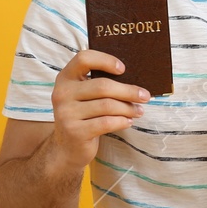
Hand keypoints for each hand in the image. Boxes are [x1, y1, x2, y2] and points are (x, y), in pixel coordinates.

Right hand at [49, 49, 148, 168]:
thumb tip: (134, 79)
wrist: (67, 148)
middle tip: (144, 96)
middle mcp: (62, 93)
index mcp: (65, 78)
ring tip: (138, 111)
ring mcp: (66, 113)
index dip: (105, 60)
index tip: (123, 69)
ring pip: (107, 105)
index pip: (83, 59)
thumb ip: (98, 84)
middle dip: (128, 91)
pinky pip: (106, 122)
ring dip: (128, 108)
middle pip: (102, 86)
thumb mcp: (83, 96)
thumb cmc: (83, 117)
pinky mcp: (75, 131)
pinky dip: (122, 121)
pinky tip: (128, 121)